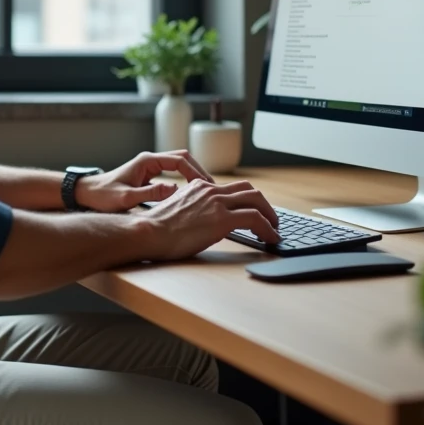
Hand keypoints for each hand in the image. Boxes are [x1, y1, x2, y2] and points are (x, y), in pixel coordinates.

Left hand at [74, 150, 213, 212]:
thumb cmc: (103, 196)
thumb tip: (174, 190)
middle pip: (183, 158)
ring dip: (193, 174)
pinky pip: (173, 173)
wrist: (88, 194)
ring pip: (180, 164)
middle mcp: (150, 160)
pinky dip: (185, 180)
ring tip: (206, 191)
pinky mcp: (150, 175)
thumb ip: (149, 194)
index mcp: (147, 161)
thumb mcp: (126, 198)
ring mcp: (151, 167)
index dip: (195, 172)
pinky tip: (192, 194)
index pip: (179, 160)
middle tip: (211, 188)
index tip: (205, 186)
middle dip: (198, 170)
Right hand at [141, 179, 279, 260]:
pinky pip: (255, 218)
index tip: (254, 212)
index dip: (246, 200)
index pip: (231, 188)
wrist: (149, 233)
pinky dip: (268, 228)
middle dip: (264, 204)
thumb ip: (195, 210)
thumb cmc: (157, 230)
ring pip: (256, 200)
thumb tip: (207, 223)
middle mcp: (210, 190)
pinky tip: (271, 238)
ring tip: (274, 229)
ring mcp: (216, 202)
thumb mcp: (178, 211)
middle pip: (248, 189)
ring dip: (270, 215)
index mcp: (199, 186)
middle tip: (270, 219)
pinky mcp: (222, 218)